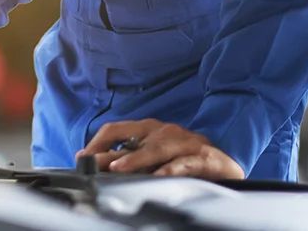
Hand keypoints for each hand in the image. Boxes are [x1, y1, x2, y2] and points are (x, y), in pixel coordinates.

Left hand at [76, 119, 244, 179]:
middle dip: (111, 153)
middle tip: (93, 163)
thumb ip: (127, 159)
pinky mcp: (202, 157)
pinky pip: (184, 163)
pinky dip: (170, 169)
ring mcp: (184, 142)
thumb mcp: (152, 157)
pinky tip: (159, 177)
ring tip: (119, 168)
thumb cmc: (183, 159)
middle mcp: (164, 131)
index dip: (98, 142)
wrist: (225, 164)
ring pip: (157, 148)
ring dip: (136, 158)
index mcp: (149, 130)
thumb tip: (96, 165)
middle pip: (132, 138)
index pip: (116, 130)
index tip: (82, 157)